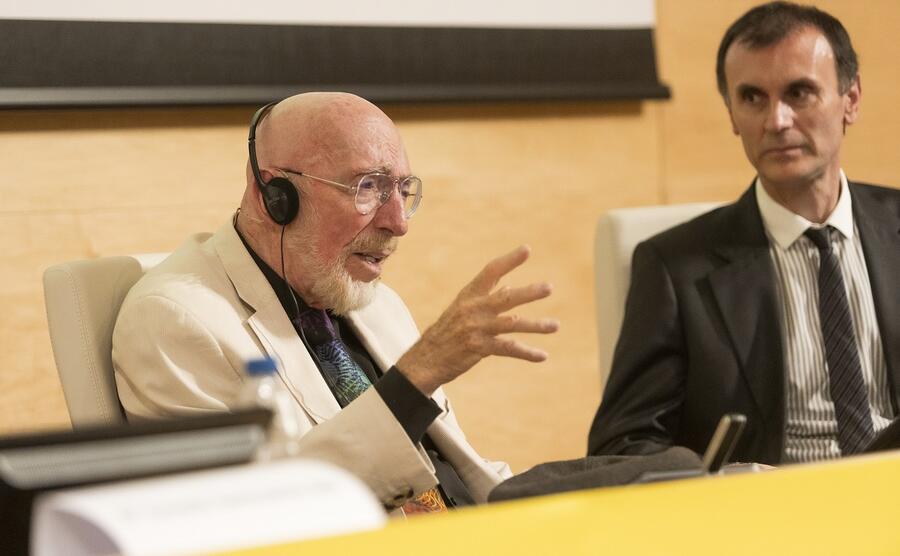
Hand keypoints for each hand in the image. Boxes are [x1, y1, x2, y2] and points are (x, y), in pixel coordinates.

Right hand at [397, 245, 558, 396]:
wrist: (426, 359)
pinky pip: (508, 348)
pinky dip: (527, 352)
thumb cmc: (447, 331)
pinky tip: (542, 356)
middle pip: (506, 297)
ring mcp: (476, 328)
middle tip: (549, 287)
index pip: (490, 271)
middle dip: (529, 292)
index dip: (509, 260)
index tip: (527, 249)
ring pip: (512, 324)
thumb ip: (486, 297)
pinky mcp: (478, 348)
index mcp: (469, 295)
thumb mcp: (462, 309)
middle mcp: (473, 308)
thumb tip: (510, 286)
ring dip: (536, 325)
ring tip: (555, 325)